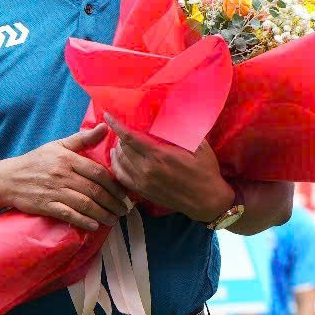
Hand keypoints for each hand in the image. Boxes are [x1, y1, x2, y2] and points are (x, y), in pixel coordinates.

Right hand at [0, 126, 131, 231]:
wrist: (8, 178)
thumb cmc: (37, 161)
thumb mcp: (58, 145)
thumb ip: (82, 138)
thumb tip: (105, 127)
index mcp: (67, 159)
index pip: (98, 172)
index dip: (114, 185)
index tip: (125, 194)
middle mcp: (62, 175)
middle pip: (94, 190)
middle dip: (113, 202)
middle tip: (124, 210)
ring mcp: (54, 191)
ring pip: (84, 204)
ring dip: (102, 214)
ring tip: (113, 219)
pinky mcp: (46, 205)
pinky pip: (68, 215)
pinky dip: (83, 221)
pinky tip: (94, 226)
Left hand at [107, 121, 236, 223]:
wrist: (207, 201)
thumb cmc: (205, 171)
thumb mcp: (199, 146)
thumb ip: (184, 131)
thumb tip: (173, 114)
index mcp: (159, 155)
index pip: (130, 137)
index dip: (116, 125)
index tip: (108, 115)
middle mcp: (147, 169)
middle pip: (123, 148)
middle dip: (119, 136)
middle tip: (123, 129)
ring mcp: (143, 182)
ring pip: (120, 162)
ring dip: (117, 150)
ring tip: (120, 142)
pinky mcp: (143, 192)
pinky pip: (121, 177)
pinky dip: (116, 166)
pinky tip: (117, 159)